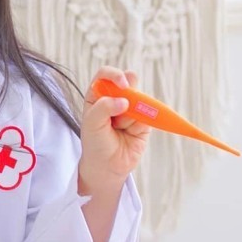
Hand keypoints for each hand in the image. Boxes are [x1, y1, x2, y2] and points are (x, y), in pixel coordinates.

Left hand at [78, 66, 150, 193]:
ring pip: (140, 99)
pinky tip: (132, 130)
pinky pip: (150, 113)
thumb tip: (124, 100)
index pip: (105, 75)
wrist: (107, 166)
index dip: (114, 74)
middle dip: (129, 91)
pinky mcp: (144, 120)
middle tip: (125, 106)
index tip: (122, 84)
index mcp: (97, 95)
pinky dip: (144, 120)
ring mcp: (131, 108)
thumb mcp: (91, 125)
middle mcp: (114, 98)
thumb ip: (103, 108)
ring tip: (121, 128)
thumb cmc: (95, 143)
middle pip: (127, 82)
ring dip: (132, 113)